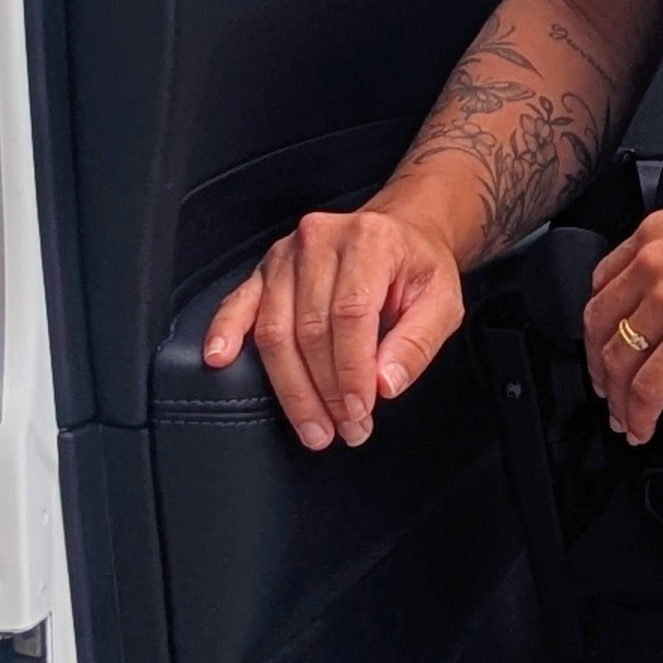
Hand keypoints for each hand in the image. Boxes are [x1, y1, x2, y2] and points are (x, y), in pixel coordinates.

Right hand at [202, 205, 464, 450]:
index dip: (352, 369)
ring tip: (312, 425)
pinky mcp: (264, 269)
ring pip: (275, 330)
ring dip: (291, 387)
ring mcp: (286, 254)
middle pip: (310, 329)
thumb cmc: (418, 268)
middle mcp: (320, 240)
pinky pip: (238, 304)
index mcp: (369, 240)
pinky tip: (220, 359)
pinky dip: (226, 332)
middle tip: (343, 430)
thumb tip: (384, 385)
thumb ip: (417, 343)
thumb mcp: (443, 301)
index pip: (351, 314)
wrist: (400, 232)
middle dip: (325, 390)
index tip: (359, 411)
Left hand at [582, 193, 662, 444]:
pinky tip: (646, 427)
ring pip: (620, 362)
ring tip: (628, 420)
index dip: (598, 327)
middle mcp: (653, 263)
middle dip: (600, 369)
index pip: (602, 287)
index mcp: (657, 233)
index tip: (605, 346)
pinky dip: (641, 413)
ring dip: (619, 400)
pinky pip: (650, 386)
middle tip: (609, 392)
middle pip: (600, 328)